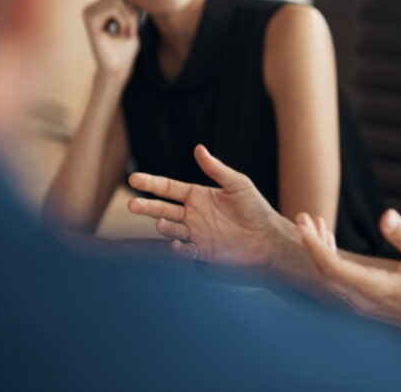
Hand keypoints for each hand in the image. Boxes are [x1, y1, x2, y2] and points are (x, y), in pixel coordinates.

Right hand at [83, 0, 139, 78]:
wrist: (118, 67)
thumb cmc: (126, 46)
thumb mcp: (134, 21)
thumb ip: (132, 3)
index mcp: (102, 5)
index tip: (139, 16)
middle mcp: (93, 6)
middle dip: (132, 8)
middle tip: (135, 27)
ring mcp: (89, 11)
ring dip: (130, 16)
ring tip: (130, 32)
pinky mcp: (89, 18)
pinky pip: (112, 7)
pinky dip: (124, 20)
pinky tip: (122, 33)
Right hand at [127, 144, 286, 266]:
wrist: (269, 237)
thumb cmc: (256, 207)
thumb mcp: (237, 184)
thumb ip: (216, 169)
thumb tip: (198, 148)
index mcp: (198, 195)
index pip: (168, 188)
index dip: (151, 182)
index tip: (133, 177)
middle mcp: (193, 214)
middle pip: (162, 209)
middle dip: (146, 207)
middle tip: (131, 205)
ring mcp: (196, 233)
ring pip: (170, 229)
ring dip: (163, 226)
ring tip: (160, 222)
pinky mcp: (202, 251)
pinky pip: (184, 250)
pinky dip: (179, 248)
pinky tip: (180, 243)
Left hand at [296, 209, 400, 354]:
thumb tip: (385, 215)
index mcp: (375, 288)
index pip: (334, 269)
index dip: (315, 247)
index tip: (303, 227)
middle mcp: (363, 301)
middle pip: (325, 273)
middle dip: (311, 244)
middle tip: (302, 218)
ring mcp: (362, 305)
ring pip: (330, 278)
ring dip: (320, 251)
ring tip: (315, 224)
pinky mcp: (365, 304)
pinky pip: (338, 282)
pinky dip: (330, 260)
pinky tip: (330, 243)